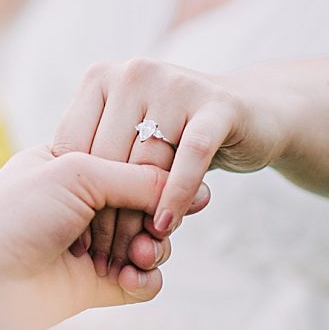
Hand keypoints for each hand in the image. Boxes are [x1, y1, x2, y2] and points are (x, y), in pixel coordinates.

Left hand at [0, 146, 174, 329]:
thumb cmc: (12, 216)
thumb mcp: (76, 174)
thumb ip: (137, 178)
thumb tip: (194, 190)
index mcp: (71, 165)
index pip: (132, 163)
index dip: (156, 176)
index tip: (179, 183)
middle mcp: (83, 205)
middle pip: (147, 204)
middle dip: (158, 216)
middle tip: (157, 226)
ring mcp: (90, 247)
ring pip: (150, 243)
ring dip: (154, 248)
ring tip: (141, 255)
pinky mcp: (96, 287)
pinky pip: (143, 281)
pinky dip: (146, 280)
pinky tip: (131, 279)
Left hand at [52, 59, 285, 270]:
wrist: (260, 114)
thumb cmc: (179, 137)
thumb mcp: (129, 142)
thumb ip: (96, 162)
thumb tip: (68, 214)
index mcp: (101, 79)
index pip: (74, 144)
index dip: (74, 196)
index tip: (80, 238)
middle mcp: (133, 73)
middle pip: (108, 158)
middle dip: (109, 214)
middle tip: (110, 256)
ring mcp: (176, 84)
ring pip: (146, 164)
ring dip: (141, 214)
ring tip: (138, 250)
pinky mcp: (218, 106)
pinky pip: (190, 157)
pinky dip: (175, 195)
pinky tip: (165, 225)